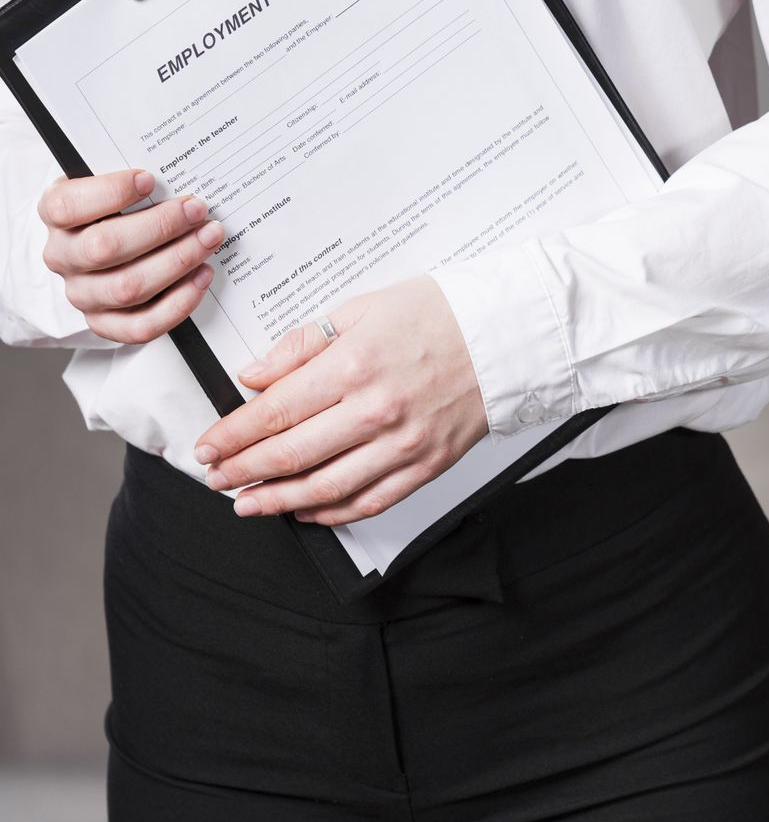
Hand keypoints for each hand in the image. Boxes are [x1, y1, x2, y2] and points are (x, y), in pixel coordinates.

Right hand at [38, 169, 225, 342]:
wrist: (99, 248)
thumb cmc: (113, 210)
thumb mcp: (112, 186)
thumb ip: (133, 183)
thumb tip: (174, 179)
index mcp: (55, 216)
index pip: (67, 206)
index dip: (109, 193)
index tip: (148, 179)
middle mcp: (62, 257)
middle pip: (105, 248)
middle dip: (160, 227)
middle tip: (196, 210)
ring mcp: (82, 294)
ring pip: (128, 288)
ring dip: (178, 262)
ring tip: (209, 238)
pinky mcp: (104, 323)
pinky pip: (141, 326)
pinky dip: (178, 303)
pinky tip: (202, 276)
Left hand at [194, 276, 488, 525]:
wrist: (507, 335)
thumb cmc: (440, 314)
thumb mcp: (362, 308)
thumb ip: (302, 344)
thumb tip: (254, 376)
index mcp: (354, 365)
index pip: (273, 412)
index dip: (231, 435)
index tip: (208, 446)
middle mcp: (376, 410)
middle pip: (290, 455)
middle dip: (242, 471)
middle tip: (217, 477)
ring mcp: (404, 444)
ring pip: (325, 488)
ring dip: (277, 501)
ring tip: (248, 504)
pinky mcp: (427, 464)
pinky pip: (371, 501)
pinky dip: (332, 513)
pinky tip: (306, 511)